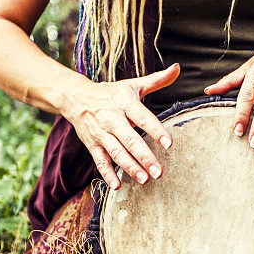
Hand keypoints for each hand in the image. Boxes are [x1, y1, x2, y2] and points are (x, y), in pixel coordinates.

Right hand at [64, 64, 179, 189]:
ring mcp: (101, 133)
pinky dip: (107, 174)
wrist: (76, 97)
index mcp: (124, 102)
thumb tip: (177, 68)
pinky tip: (116, 186)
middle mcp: (112, 118)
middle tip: (159, 171)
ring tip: (144, 179)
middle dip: (144, 157)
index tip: (169, 143)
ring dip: (129, 167)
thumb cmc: (111, 93)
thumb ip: (157, 80)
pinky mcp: (92, 144)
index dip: (156, 130)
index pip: (142, 117)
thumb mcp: (133, 84)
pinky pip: (99, 161)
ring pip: (116, 152)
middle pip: (130, 139)